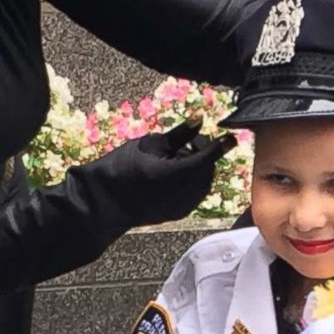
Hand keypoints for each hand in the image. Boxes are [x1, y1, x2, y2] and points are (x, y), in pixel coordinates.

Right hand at [82, 119, 235, 226]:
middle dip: (204, 154)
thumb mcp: (149, 144)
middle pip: (208, 170)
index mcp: (174, 174)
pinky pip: (196, 194)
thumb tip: (199, 119)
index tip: (230, 137)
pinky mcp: (179, 213)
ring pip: (204, 183)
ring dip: (199, 168)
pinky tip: (175, 173)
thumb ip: (178, 135)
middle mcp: (183, 193)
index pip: (207, 157)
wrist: (103, 202)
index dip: (220, 146)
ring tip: (176, 158)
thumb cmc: (120, 168)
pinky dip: (194, 181)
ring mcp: (182, 206)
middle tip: (187, 142)